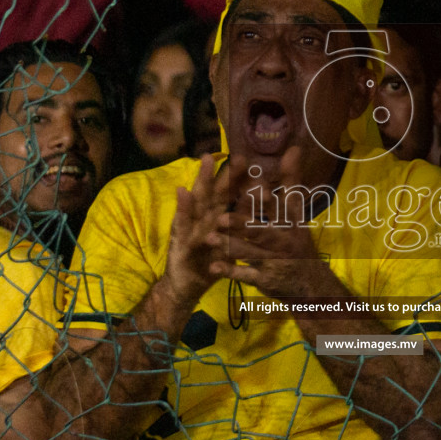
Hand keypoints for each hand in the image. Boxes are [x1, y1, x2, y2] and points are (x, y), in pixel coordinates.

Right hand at [164, 152, 238, 307]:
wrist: (185, 287)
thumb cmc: (208, 262)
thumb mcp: (228, 243)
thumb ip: (240, 223)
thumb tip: (260, 203)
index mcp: (216, 218)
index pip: (230, 196)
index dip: (239, 179)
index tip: (250, 158)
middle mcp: (202, 218)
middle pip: (215, 192)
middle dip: (224, 173)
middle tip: (236, 152)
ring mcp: (190, 227)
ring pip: (199, 201)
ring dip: (202, 180)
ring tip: (207, 160)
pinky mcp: (180, 240)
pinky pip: (183, 224)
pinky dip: (183, 207)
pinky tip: (182, 191)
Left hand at [210, 146, 334, 300]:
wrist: (310, 282)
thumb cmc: (298, 240)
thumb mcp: (297, 211)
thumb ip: (291, 181)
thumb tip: (293, 148)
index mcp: (290, 222)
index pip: (278, 207)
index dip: (266, 199)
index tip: (252, 186)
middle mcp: (283, 241)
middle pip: (262, 232)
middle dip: (243, 225)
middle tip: (221, 218)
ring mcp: (273, 262)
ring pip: (250, 253)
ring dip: (230, 246)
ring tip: (211, 239)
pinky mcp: (265, 280)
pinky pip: (246, 275)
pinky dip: (230, 272)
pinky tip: (214, 267)